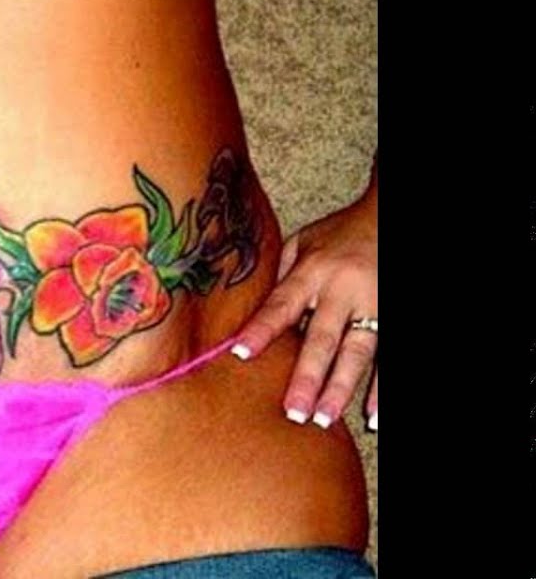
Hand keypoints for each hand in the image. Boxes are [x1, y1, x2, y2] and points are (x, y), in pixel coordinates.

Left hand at [229, 186, 376, 431]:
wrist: (391, 217)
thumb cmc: (341, 232)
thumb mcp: (304, 241)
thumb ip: (282, 274)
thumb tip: (253, 310)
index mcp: (314, 271)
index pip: (282, 304)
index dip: (262, 329)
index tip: (241, 352)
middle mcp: (343, 291)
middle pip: (322, 338)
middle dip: (306, 376)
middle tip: (292, 411)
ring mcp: (374, 306)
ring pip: (358, 352)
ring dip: (341, 388)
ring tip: (324, 419)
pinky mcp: (395, 316)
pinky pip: (390, 357)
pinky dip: (382, 389)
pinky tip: (373, 416)